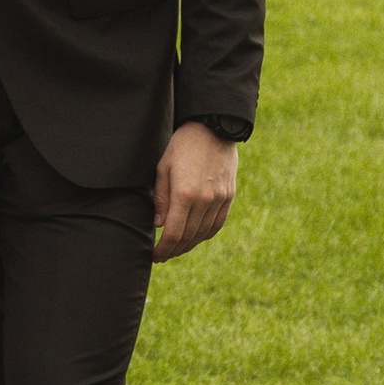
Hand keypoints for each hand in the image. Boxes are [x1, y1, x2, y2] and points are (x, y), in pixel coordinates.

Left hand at [153, 120, 236, 260]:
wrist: (213, 128)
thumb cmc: (183, 145)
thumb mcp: (163, 167)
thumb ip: (161, 198)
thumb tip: (159, 225)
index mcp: (184, 194)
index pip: (173, 233)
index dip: (163, 249)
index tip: (154, 256)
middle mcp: (204, 201)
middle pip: (188, 237)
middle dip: (174, 250)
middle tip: (163, 256)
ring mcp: (219, 199)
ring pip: (203, 234)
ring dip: (189, 245)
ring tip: (177, 249)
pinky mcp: (229, 196)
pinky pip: (217, 224)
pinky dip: (205, 235)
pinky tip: (195, 237)